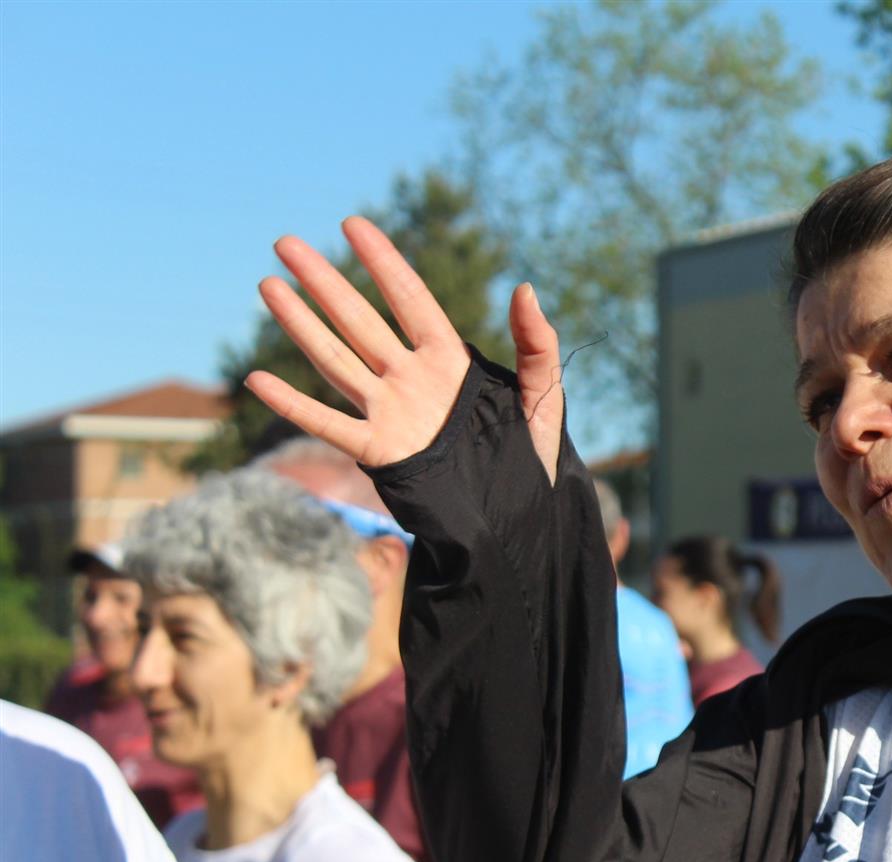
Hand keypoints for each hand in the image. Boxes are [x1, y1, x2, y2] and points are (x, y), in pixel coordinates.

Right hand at [244, 217, 566, 482]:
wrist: (516, 518)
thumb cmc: (532, 459)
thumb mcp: (543, 399)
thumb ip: (536, 346)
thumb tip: (524, 287)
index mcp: (450, 362)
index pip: (409, 299)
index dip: (382, 261)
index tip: (352, 224)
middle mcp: (412, 379)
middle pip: (359, 320)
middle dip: (324, 282)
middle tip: (285, 243)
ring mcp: (391, 413)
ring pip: (335, 360)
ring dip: (300, 325)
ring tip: (268, 285)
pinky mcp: (380, 453)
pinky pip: (330, 424)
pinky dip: (294, 405)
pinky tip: (259, 380)